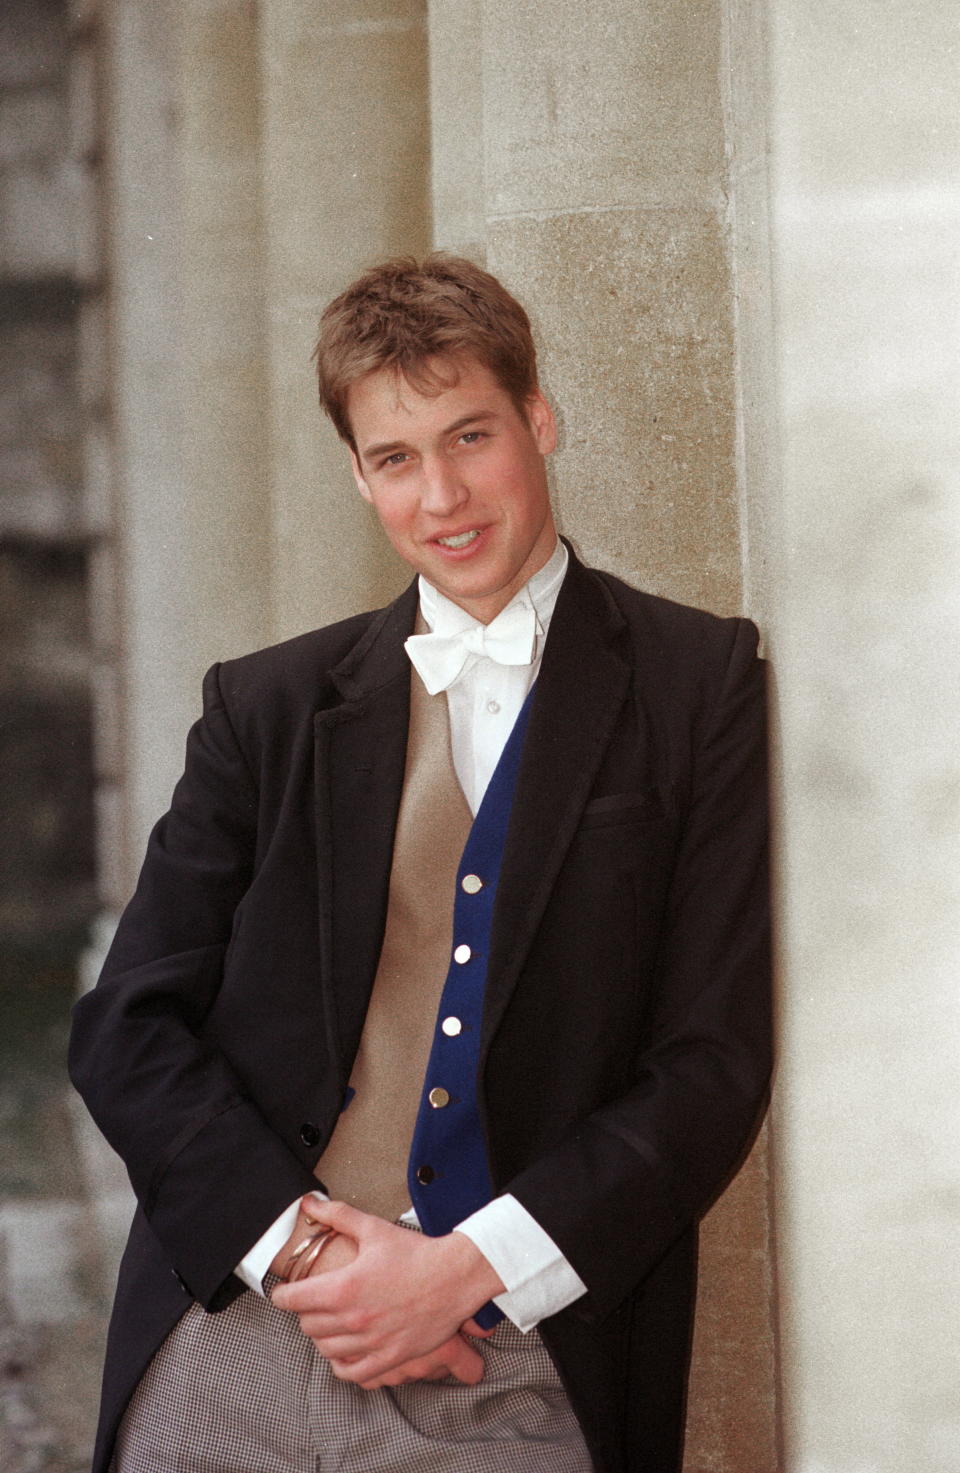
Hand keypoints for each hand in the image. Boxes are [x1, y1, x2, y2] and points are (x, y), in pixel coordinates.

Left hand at [271, 1200, 502, 1385]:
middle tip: (312, 1301)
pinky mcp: (390, 1358)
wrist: (454, 1276)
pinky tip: (343, 1350)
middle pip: (308, 1325)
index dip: (282, 1295)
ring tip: (328, 1322)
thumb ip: (338, 1215)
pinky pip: (351, 1373)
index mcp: (344, 1288)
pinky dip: (340, 1364)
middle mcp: (354, 1320)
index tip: (282, 1292)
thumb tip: (309, 1204)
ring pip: (325, 1349)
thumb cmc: (415, 1252)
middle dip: (304, 1312)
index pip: (293, 1300)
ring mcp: (371, 1342)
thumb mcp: (373, 1229)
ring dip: (321, 1336)